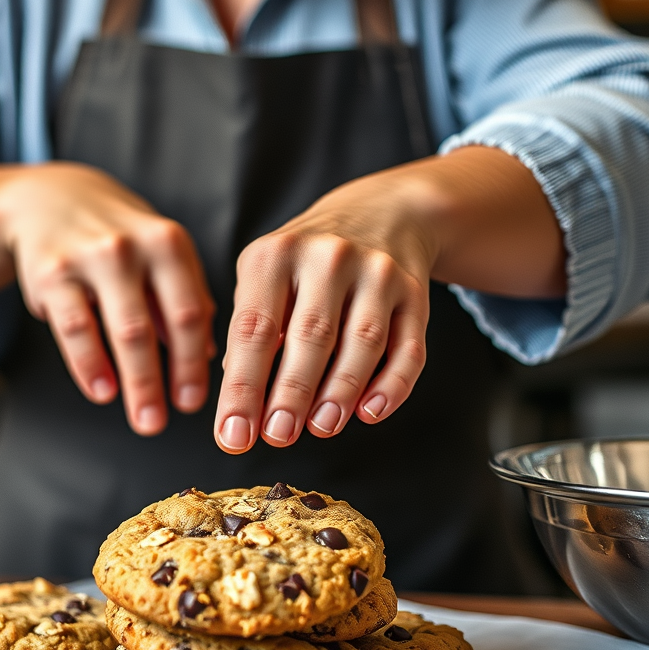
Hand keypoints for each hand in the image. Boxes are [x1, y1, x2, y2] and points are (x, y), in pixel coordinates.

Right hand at [0, 163, 215, 435]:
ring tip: (143, 419)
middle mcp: (132, 246)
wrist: (50, 199)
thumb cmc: (121, 240)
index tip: (194, 402)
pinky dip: (88, 364)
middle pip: (153, 326)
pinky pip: (73, 327)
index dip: (192, 362)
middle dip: (161, 381)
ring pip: (116, 330)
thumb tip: (208, 357)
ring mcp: (89, 257)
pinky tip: (102, 392)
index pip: (189, 312)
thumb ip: (185, 301)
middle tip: (164, 422)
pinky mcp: (50, 272)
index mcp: (169, 244)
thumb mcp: (160, 256)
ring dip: (132, 381)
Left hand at [213, 147, 564, 452]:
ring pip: (362, 341)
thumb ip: (251, 332)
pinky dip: (392, 385)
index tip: (234, 435)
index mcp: (276, 254)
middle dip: (291, 393)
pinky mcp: (414, 291)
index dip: (243, 388)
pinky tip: (371, 413)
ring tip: (321, 428)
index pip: (254, 330)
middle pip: (310, 335)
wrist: (381, 212)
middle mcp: (327, 256)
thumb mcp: (266, 277)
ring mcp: (376, 271)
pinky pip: (408, 347)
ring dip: (341, 392)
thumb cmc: (306, 263)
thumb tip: (242, 401)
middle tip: (278, 436)